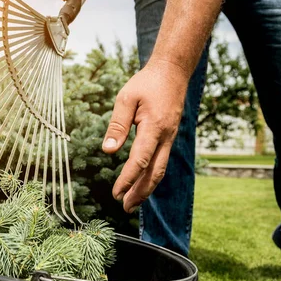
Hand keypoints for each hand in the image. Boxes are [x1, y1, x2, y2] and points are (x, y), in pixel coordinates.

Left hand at [102, 60, 188, 212]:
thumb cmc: (146, 83)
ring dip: (146, 188)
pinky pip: (161, 162)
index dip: (128, 179)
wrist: (172, 72)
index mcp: (154, 127)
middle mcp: (166, 137)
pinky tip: (141, 184)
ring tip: (132, 203)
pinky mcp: (169, 137)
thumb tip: (108, 150)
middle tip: (125, 208)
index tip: (116, 193)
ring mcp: (170, 138)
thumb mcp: (126, 98)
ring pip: (160, 170)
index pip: (140, 160)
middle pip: (155, 173)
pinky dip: (151, 177)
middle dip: (140, 193)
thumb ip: (117, 124)